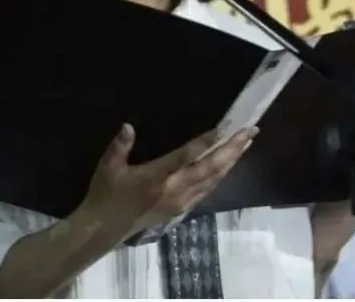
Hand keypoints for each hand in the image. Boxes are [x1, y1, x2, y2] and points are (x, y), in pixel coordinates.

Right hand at [75, 123, 256, 240]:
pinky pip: (207, 190)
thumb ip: (120, 146)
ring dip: (231, 161)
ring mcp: (181, 201)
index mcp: (157, 177)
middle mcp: (175, 190)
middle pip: (210, 167)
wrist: (105, 229)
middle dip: (231, 149)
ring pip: (213, 179)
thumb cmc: (106, 194)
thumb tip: (129, 125)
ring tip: (246, 144)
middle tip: (249, 131)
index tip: (226, 126)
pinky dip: (221, 176)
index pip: (189, 156)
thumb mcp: (108, 167)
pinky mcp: (181, 209)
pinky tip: (228, 166)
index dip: (208, 140)